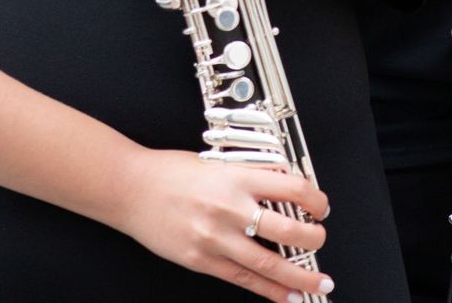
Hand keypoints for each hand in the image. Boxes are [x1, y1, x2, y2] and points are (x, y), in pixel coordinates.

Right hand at [114, 149, 333, 301]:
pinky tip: (286, 295)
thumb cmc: (170, 172)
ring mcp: (215, 238)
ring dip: (299, 275)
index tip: (322, 207)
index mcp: (237, 177)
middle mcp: (230, 208)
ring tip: (318, 282)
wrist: (129, 189)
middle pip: (287, 229)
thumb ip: (250, 175)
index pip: (292, 188)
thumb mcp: (217, 163)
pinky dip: (268, 290)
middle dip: (313, 239)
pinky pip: (242, 279)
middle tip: (322, 241)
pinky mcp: (201, 260)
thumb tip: (283, 185)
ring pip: (268, 262)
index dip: (315, 200)